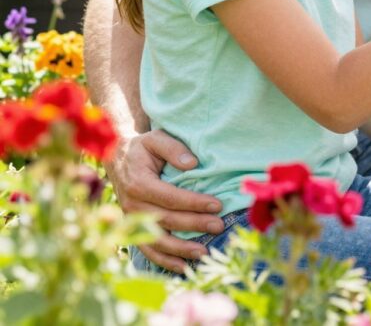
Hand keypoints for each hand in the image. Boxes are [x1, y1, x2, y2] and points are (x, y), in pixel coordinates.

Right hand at [110, 130, 224, 273]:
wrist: (115, 159)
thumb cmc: (141, 148)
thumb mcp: (155, 138)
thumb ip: (173, 148)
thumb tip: (192, 163)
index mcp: (139, 183)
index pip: (171, 197)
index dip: (194, 203)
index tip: (218, 205)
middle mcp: (133, 205)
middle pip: (167, 220)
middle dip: (195, 225)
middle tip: (220, 226)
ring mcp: (131, 221)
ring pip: (157, 240)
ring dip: (180, 249)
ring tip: (204, 252)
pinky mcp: (132, 230)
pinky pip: (147, 249)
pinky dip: (164, 261)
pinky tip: (182, 267)